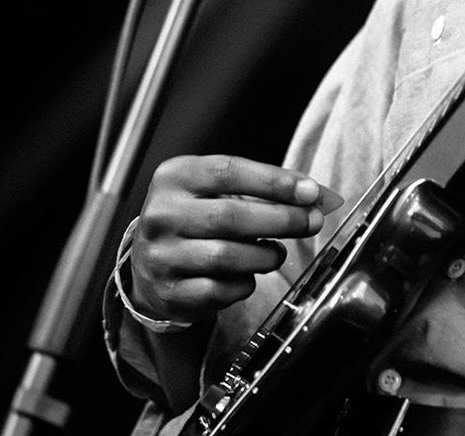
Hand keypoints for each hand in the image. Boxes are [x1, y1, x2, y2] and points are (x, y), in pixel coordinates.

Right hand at [127, 154, 344, 324]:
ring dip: (266, 255)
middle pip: (230, 216)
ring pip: (227, 257)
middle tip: (312, 221)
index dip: (274, 182)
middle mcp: (162, 215)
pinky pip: (220, 290)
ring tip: (277, 251)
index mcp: (174, 177)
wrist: (151, 262)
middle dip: (282, 219)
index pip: (228, 172)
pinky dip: (245, 283)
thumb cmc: (194, 218)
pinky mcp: (170, 292)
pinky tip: (249, 274)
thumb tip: (313, 196)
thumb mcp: (214, 190)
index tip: (310, 191)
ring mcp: (162, 256)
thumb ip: (259, 189)